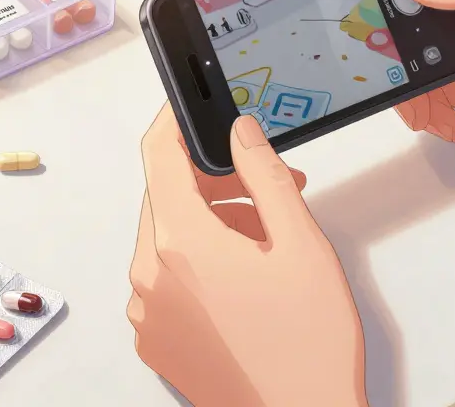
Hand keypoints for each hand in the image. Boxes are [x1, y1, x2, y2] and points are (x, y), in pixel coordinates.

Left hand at [128, 105, 367, 406]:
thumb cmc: (308, 348)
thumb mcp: (300, 244)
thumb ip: (265, 175)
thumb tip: (239, 133)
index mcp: (180, 244)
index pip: (158, 156)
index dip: (173, 122)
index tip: (188, 107)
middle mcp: (149, 278)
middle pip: (165, 199)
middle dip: (213, 183)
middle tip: (267, 189)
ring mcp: (147, 313)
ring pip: (166, 239)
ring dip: (209, 225)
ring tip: (266, 242)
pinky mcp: (155, 340)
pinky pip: (164, 280)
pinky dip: (196, 265)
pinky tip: (244, 280)